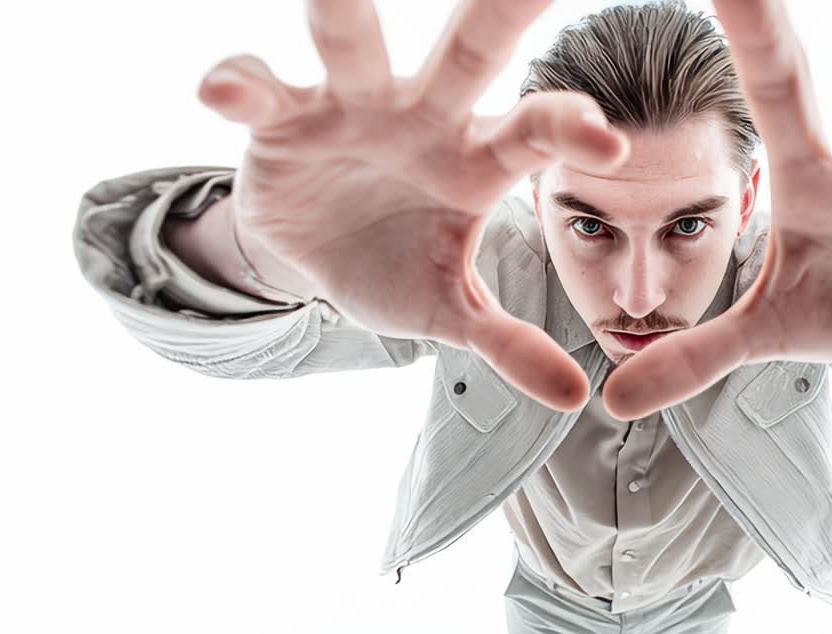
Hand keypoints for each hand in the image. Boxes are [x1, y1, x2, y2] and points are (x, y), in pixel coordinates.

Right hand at [197, 0, 629, 411]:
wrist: (313, 258)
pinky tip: (220, 90)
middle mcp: (424, 116)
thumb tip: (574, 397)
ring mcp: (351, 105)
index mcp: (479, 159)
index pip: (534, 133)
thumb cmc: (397, 267)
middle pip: (468, 56)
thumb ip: (508, 343)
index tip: (610, 143)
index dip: (569, 130)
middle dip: (500, 15)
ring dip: (344, 17)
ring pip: (355, 49)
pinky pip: (261, 88)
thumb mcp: (453, 309)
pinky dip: (240, 85)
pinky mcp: (280, 116)